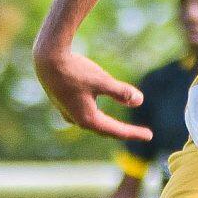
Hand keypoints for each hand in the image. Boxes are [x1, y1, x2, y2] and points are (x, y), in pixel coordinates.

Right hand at [35, 43, 149, 142]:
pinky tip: (97, 111)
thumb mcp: (102, 80)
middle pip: (105, 130)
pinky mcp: (63, 103)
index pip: (116, 130)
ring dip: (108, 125)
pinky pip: (85, 114)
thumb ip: (121, 92)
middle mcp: (76, 120)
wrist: (47, 60)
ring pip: (94, 122)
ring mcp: (68, 112)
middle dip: (123, 131)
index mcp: (87, 119)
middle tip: (142, 134)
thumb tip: (140, 101)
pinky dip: (97, 115)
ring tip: (121, 128)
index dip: (134, 133)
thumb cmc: (75, 70)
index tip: (150, 136)